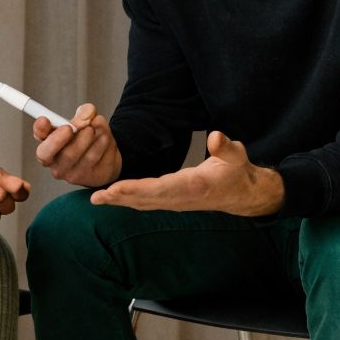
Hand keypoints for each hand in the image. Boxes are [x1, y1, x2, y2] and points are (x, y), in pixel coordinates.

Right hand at [33, 103, 121, 187]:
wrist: (106, 156)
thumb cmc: (88, 137)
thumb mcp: (86, 120)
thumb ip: (85, 113)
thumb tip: (87, 115)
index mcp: (48, 143)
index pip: (38, 137)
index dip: (39, 129)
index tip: (44, 120)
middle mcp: (55, 162)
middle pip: (51, 152)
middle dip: (63, 137)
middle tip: (83, 126)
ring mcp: (70, 173)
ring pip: (76, 154)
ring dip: (92, 136)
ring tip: (97, 130)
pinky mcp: (87, 178)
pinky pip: (95, 158)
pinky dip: (103, 144)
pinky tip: (105, 140)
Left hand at [90, 131, 283, 215]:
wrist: (243, 194)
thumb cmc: (236, 171)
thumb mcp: (236, 156)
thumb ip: (226, 147)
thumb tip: (215, 136)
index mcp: (194, 186)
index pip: (161, 188)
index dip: (137, 189)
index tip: (116, 188)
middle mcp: (181, 198)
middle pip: (146, 199)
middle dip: (121, 198)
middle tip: (96, 198)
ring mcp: (176, 202)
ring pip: (143, 203)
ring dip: (120, 202)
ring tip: (96, 200)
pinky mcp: (173, 201)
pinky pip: (147, 202)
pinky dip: (128, 200)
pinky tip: (113, 198)